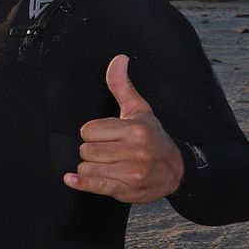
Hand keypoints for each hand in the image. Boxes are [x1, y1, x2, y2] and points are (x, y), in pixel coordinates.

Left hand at [65, 54, 183, 202]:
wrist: (177, 170)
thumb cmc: (153, 137)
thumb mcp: (139, 110)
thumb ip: (122, 86)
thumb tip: (118, 58)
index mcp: (135, 129)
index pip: (88, 131)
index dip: (93, 134)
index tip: (108, 137)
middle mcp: (136, 150)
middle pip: (86, 150)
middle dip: (92, 152)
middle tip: (110, 152)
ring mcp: (133, 172)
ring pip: (87, 167)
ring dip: (92, 168)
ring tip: (110, 165)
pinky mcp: (128, 190)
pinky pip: (95, 185)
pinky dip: (81, 183)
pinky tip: (71, 180)